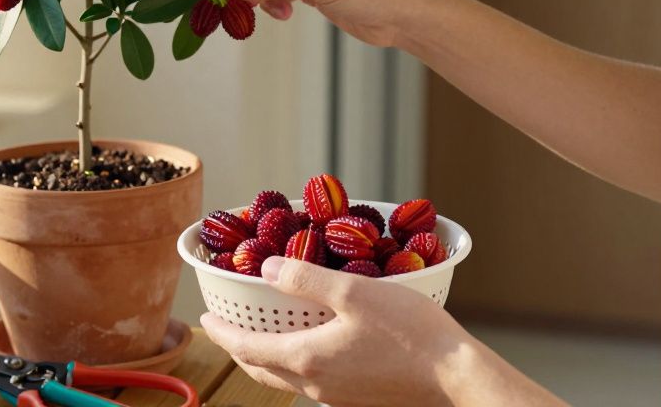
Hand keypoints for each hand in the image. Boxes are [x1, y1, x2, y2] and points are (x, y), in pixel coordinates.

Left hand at [202, 258, 558, 406]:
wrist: (456, 377)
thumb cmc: (411, 332)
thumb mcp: (354, 291)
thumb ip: (305, 278)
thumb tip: (265, 267)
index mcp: (306, 359)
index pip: (245, 347)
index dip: (221, 331)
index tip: (203, 317)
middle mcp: (314, 384)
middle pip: (259, 367)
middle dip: (237, 346)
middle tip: (225, 324)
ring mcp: (336, 395)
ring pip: (284, 377)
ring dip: (264, 355)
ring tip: (260, 330)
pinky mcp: (356, 397)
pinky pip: (310, 380)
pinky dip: (293, 361)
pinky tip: (307, 343)